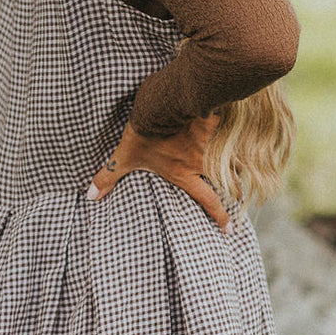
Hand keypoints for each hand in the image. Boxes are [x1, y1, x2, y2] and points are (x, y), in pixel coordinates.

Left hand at [85, 115, 232, 232]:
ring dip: (240, 159)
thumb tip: (91, 195)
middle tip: (240, 192)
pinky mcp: (214, 120)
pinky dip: (233, 124)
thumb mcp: (124, 156)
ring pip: (234, 154)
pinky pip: (229, 124)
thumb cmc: (142, 133)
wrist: (161, 104)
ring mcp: (211, 142)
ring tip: (245, 161)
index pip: (207, 200)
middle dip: (237, 187)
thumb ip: (109, 175)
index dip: (219, 217)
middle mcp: (202, 161)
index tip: (229, 230)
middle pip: (230, 180)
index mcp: (184, 173)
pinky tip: (236, 119)